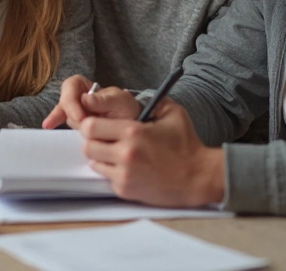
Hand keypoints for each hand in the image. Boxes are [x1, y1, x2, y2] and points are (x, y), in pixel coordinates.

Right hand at [42, 75, 141, 129]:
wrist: (131, 125)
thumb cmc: (126, 109)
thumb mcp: (120, 102)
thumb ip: (104, 101)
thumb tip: (85, 99)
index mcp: (85, 86)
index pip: (71, 86)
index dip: (72, 101)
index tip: (81, 116)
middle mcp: (76, 97)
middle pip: (64, 102)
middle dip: (72, 114)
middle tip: (83, 125)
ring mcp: (74, 111)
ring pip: (65, 116)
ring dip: (75, 124)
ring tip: (91, 131)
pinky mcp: (75, 125)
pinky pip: (63, 122)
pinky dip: (56, 122)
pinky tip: (48, 126)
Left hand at [79, 99, 224, 206]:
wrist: (198, 177)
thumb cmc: (187, 145)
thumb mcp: (174, 114)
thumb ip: (154, 100)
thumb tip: (137, 95)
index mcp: (133, 132)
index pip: (90, 126)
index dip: (91, 124)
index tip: (99, 124)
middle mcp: (125, 154)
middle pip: (87, 146)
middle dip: (93, 141)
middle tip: (105, 139)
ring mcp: (124, 175)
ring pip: (94, 163)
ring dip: (101, 157)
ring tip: (117, 153)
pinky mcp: (126, 190)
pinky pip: (107, 178)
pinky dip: (112, 172)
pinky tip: (127, 167)